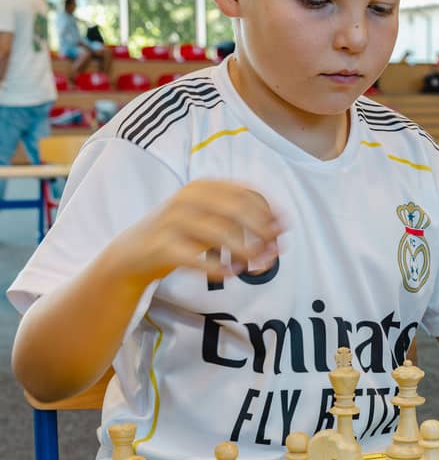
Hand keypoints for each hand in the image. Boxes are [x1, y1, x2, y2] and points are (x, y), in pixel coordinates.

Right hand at [115, 179, 283, 285]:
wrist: (132, 253)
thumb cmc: (182, 234)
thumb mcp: (211, 218)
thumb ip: (241, 220)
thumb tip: (281, 229)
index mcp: (203, 186)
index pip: (245, 193)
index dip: (269, 211)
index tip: (283, 229)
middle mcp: (187, 198)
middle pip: (236, 210)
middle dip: (262, 231)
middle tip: (275, 252)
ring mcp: (172, 221)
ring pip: (220, 233)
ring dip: (245, 252)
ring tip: (256, 267)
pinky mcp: (162, 246)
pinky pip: (197, 258)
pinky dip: (218, 267)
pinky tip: (231, 273)